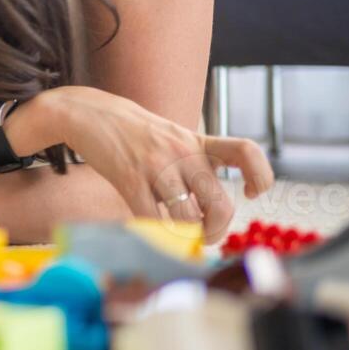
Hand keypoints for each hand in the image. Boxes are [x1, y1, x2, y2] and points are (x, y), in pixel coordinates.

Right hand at [17, 86, 273, 242]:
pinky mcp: (130, 179)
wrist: (89, 113)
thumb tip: (210, 207)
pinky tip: (152, 226)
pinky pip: (152, 219)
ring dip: (187, 236)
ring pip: (188, 218)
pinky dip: (156, 233)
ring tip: (179, 234)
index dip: (259, 175)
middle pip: (220, 203)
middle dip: (217, 230)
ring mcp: (156, 166)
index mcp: (197, 141)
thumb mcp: (172, 136)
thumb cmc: (134, 132)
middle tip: (207, 235)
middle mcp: (182, 152)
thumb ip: (194, 163)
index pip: (244, 152)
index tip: (249, 192)